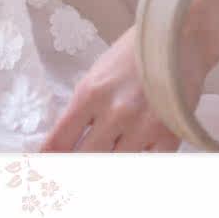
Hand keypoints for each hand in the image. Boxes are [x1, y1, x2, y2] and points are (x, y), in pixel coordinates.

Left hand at [41, 24, 205, 151]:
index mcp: (90, 93)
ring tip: (100, 163)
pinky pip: (147, 164)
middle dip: (74, 167)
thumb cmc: (131, 56)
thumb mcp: (96, 76)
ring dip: (105, 166)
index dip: (50, 156)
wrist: (176, 40)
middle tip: (65, 177)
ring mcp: (142, 126)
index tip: (42, 166)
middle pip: (86, 156)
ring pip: (115, 164)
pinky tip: (130, 159)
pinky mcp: (169, 135)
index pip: (61, 136)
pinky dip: (136, 165)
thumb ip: (83, 107)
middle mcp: (114, 112)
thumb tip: (67, 138)